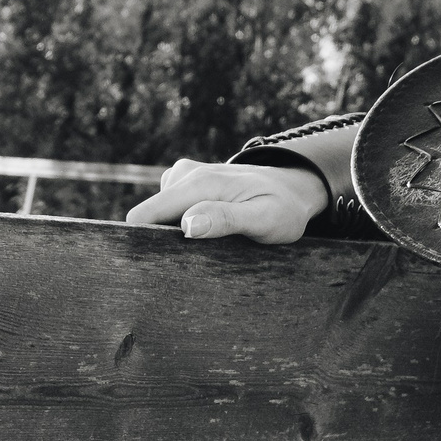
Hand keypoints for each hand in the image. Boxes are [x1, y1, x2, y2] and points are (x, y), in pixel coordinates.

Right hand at [125, 158, 327, 243]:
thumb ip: (225, 220)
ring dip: (172, 233)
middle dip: (160, 240)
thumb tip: (187, 226)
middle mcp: (186, 175)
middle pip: (147, 216)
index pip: (145, 216)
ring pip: (158, 212)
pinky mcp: (189, 182)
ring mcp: (186, 176)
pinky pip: (169, 206)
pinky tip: (204, 232)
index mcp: (199, 184)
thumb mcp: (263, 219)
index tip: (158, 265)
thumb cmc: (284, 208)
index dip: (144, 242)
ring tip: (204, 246)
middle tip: (191, 260)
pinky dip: (179, 223)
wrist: (297, 187)